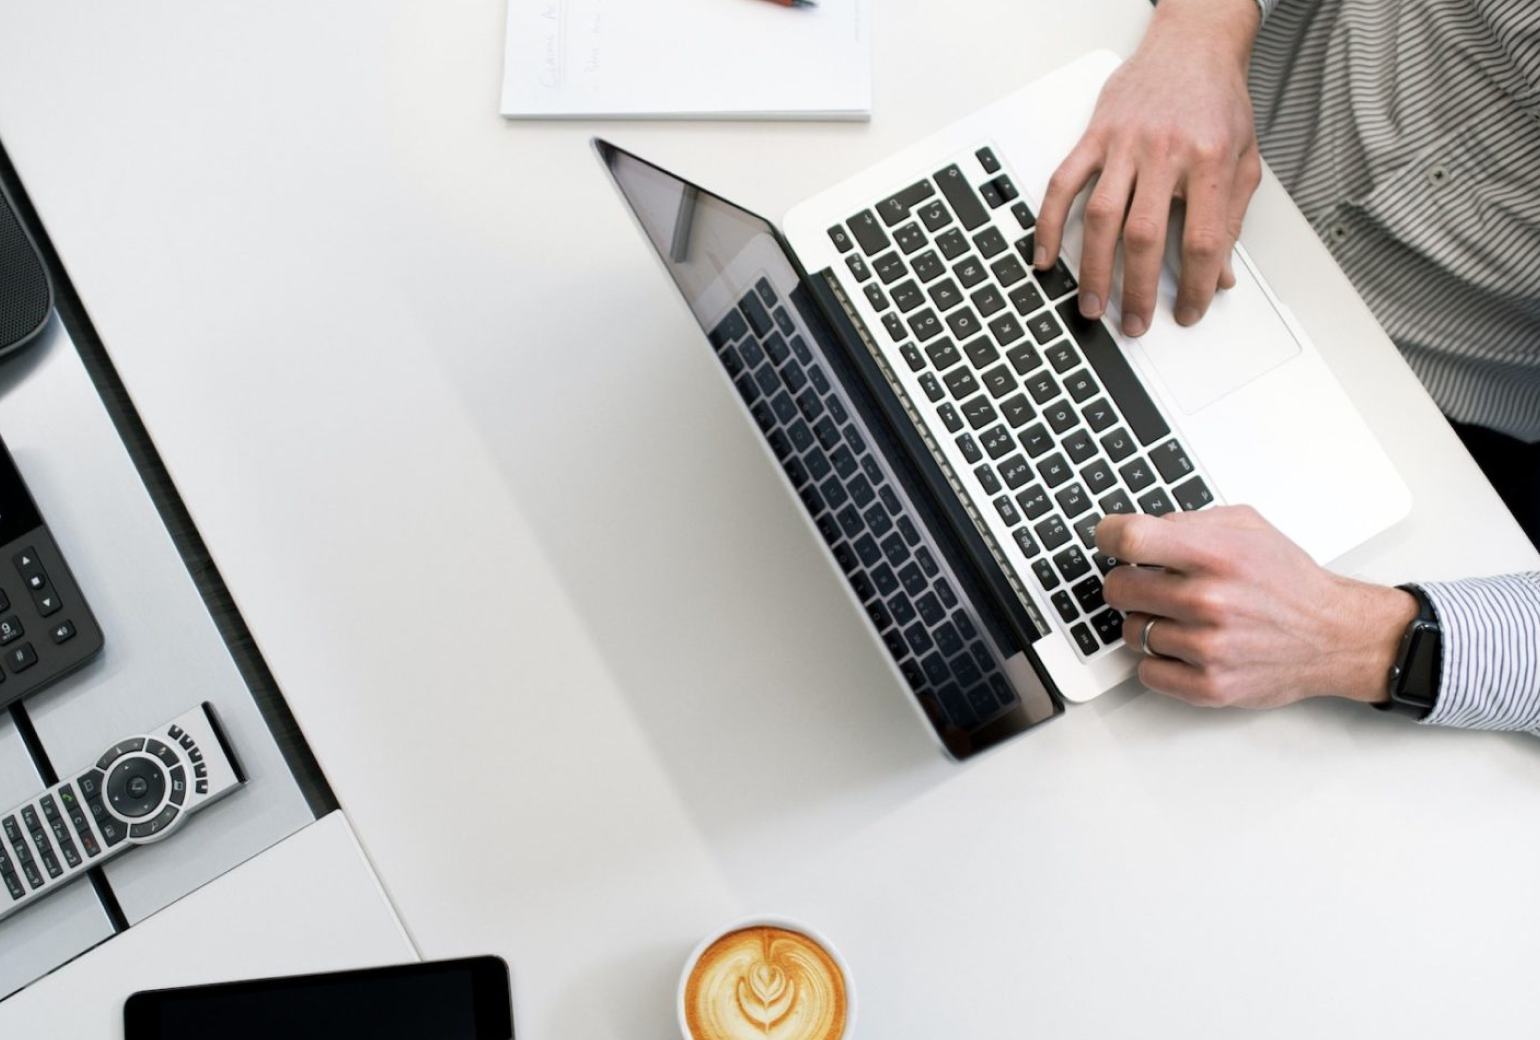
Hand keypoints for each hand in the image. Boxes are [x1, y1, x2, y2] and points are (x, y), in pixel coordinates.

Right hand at [1034, 0, 1263, 336]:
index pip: (1202, 238)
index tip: (1190, 311)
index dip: (1197, 285)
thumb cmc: (1217, 101)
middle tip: (1134, 323)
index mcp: (1209, 160)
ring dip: (1093, 269)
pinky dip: (1050, 223)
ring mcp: (1124, 144)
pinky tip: (1045, 255)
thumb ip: (1230, 219)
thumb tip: (1221, 274)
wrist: (1193, 45)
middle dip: (1138, 289)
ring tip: (1091, 304)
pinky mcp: (1095, 136)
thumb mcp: (1242, 159)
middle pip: (1145, 236)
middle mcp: (1165, 151)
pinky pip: (1063, 184)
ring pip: (1102, 217)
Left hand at [1095, 506, 1418, 709]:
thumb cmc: (1288, 582)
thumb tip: (1139, 528)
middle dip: (1128, 583)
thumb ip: (1189, 522)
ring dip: (1148, 623)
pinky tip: (1183, 646)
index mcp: (1216, 555)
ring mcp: (1207, 648)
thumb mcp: (1247, 528)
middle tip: (1149, 584)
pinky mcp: (1208, 686)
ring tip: (1181, 617)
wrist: (1333, 636)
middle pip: (1118, 588)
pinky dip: (1158, 660)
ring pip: (1131, 631)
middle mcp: (1209, 601)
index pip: (1130, 539)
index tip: (1108, 540)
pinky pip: (1146, 671)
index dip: (1108, 536)